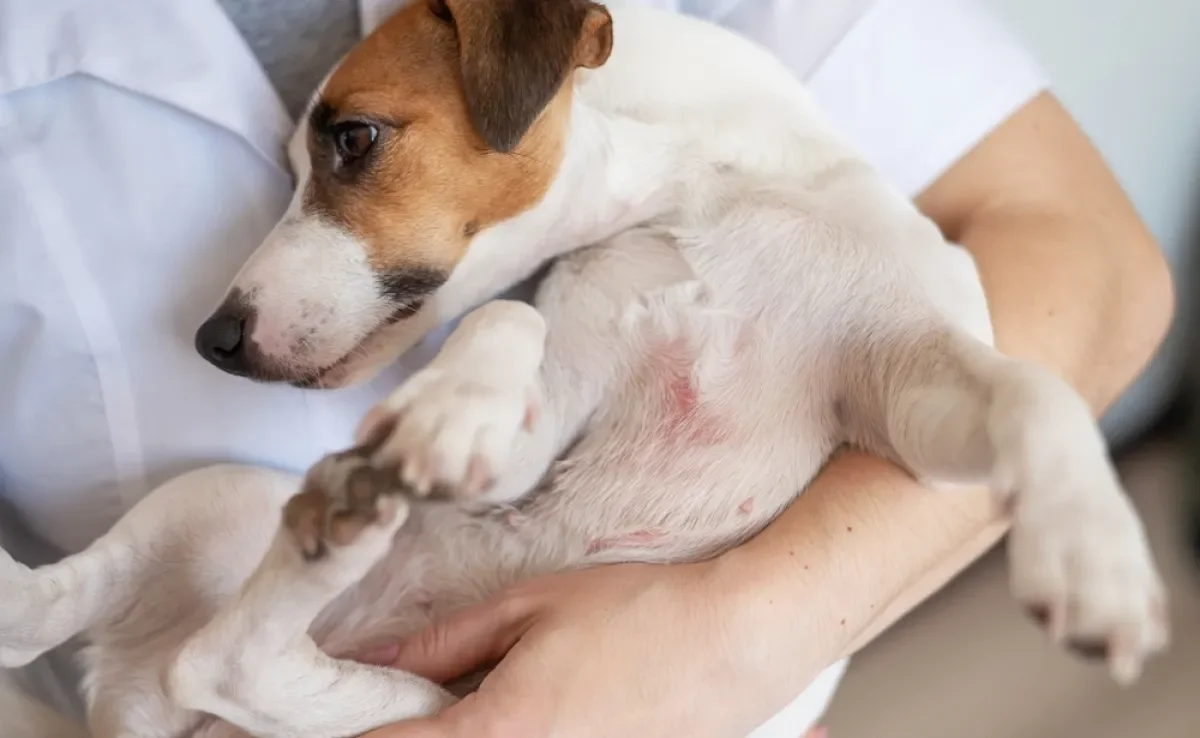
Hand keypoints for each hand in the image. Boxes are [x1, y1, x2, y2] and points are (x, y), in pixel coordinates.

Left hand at [358, 561, 830, 737]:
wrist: (738, 642)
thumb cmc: (642, 613)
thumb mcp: (531, 605)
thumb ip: (444, 642)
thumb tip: (376, 662)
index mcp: (497, 734)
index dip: (353, 734)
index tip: (331, 717)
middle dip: (413, 733)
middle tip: (415, 701)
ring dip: (464, 734)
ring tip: (485, 699)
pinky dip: (512, 736)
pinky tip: (532, 710)